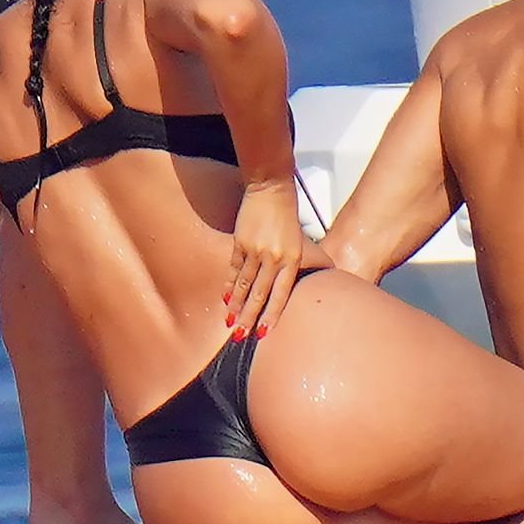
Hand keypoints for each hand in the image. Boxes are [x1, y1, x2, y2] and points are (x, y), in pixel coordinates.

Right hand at [227, 180, 303, 339]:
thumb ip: (289, 264)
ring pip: (244, 284)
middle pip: (259, 294)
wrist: (271, 188)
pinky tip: (226, 298)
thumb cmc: (287, 214)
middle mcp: (273, 257)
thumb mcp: (297, 240)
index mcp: (292, 258)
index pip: (281, 294)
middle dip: (249, 317)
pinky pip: (234, 269)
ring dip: (236, 306)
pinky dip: (230, 285)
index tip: (264, 332)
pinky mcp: (240, 243)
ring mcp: (255, 250)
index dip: (272, 314)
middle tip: (240, 335)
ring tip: (229, 322)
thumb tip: (283, 286)